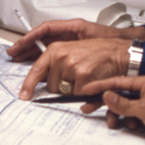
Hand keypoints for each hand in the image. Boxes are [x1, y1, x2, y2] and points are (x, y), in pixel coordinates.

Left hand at [8, 19, 144, 99]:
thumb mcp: (73, 52)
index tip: (24, 96)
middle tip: (75, 79)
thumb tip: (42, 85)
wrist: (119, 52)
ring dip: (73, 90)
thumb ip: (57, 66)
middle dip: (61, 87)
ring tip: (86, 78)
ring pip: (63, 92)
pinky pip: (77, 95)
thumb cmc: (98, 54)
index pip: (36, 70)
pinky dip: (85, 94)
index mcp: (56, 49)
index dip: (29, 85)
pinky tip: (93, 82)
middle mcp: (61, 55)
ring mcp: (71, 65)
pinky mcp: (83, 75)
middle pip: (50, 86)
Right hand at [81, 76, 144, 141]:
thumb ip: (123, 103)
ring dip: (117, 115)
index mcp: (143, 83)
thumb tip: (107, 96)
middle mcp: (144, 91)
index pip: (117, 82)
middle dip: (103, 103)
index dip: (100, 86)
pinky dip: (129, 121)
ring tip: (114, 124)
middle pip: (117, 94)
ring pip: (124, 107)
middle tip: (87, 108)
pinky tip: (134, 127)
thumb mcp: (144, 109)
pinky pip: (132, 116)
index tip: (86, 90)